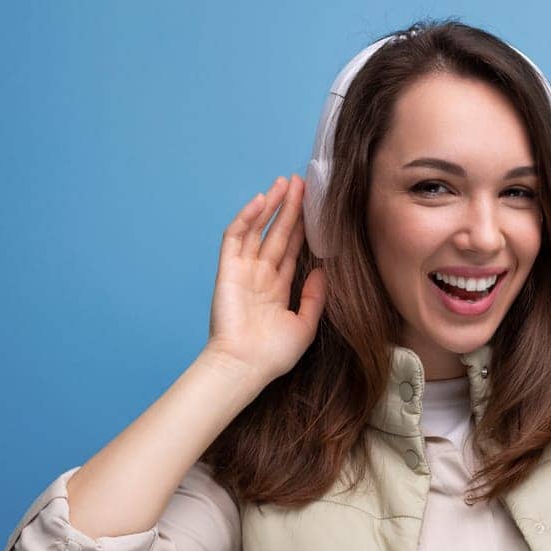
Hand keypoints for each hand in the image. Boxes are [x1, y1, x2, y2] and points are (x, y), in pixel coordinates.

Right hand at [204, 173, 325, 381]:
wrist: (245, 366)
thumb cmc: (273, 354)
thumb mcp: (304, 325)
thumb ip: (314, 298)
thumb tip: (322, 271)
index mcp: (277, 288)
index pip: (292, 250)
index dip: (303, 228)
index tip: (317, 207)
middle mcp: (260, 276)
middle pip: (278, 234)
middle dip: (290, 208)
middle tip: (303, 183)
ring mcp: (243, 271)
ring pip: (258, 230)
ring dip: (271, 206)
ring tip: (286, 183)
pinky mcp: (227, 270)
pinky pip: (235, 237)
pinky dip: (246, 218)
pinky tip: (261, 201)